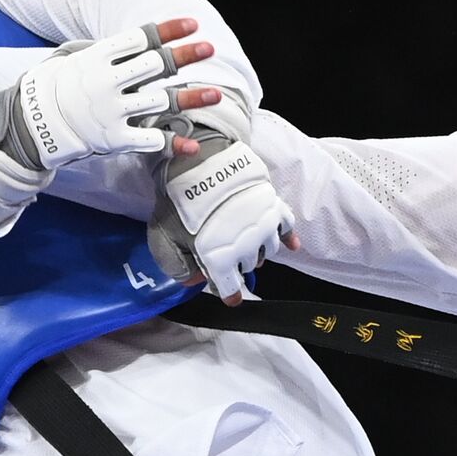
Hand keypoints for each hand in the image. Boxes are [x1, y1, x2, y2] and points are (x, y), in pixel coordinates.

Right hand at [0, 18, 220, 168]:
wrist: (29, 125)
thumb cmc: (49, 87)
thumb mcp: (68, 57)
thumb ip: (99, 50)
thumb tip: (130, 43)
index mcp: (97, 57)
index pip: (140, 38)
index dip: (169, 30)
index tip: (193, 25)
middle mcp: (108, 82)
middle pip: (155, 65)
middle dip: (185, 56)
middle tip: (208, 49)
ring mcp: (112, 111)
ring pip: (160, 101)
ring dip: (190, 98)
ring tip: (215, 94)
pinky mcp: (114, 139)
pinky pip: (150, 140)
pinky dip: (172, 142)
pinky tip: (193, 142)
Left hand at [148, 137, 299, 305]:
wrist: (202, 161)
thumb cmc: (179, 200)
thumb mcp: (164, 237)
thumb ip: (178, 265)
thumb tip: (193, 280)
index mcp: (220, 262)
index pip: (230, 290)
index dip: (227, 293)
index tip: (228, 294)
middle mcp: (247, 250)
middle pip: (248, 266)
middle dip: (238, 263)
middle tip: (226, 251)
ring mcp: (263, 229)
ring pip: (267, 251)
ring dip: (257, 249)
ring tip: (245, 239)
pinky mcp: (273, 207)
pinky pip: (287, 228)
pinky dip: (289, 238)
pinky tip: (291, 245)